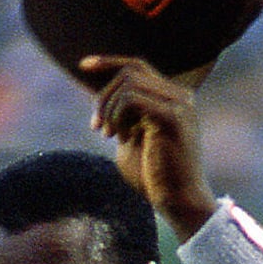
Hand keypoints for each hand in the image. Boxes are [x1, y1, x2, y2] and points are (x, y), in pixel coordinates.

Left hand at [82, 55, 216, 241]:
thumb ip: (121, 117)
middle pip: (130, 71)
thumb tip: (100, 100)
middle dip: (104, 96)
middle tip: (97, 129)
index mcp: (172, 99)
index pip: (137, 66)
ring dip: (109, 109)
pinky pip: (131, 99)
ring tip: (109, 137)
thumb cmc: (154, 179)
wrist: (179, 202)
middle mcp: (180, 96)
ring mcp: (179, 104)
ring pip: (128, 83)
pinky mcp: (172, 117)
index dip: (108, 62)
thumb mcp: (132, 140)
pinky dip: (118, 116)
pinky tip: (121, 139)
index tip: (83, 66)